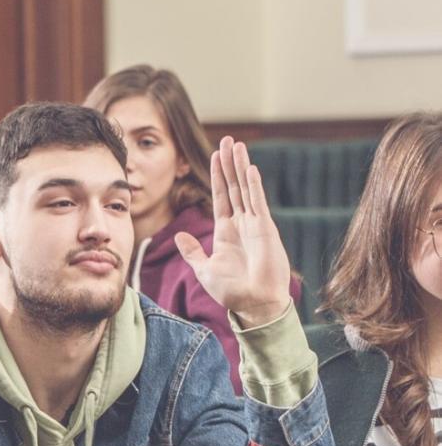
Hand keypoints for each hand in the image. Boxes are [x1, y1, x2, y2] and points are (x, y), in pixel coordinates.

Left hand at [175, 137, 290, 326]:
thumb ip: (192, 251)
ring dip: (241, 167)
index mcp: (225, 231)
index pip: (220, 196)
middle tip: (228, 139)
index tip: (215, 155)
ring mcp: (254, 225)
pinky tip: (249, 168)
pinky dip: (253, 186)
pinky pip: (257, 203)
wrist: (253, 305)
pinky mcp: (265, 230)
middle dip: (229, 163)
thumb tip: (180, 235)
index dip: (217, 175)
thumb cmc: (232, 291)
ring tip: (237, 144)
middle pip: (233, 186)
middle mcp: (241, 223)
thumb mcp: (204, 269)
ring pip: (246, 189)